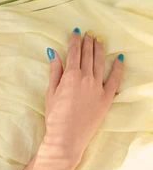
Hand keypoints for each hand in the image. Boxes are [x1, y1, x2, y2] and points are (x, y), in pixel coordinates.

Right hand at [44, 28, 123, 159]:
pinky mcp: (107, 97)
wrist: (67, 137)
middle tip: (88, 33)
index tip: (76, 32)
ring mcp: (98, 87)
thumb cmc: (55, 116)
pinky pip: (114, 79)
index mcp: (70, 76)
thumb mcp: (50, 92)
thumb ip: (55, 72)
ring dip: (99, 49)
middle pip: (87, 55)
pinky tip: (119, 58)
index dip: (74, 41)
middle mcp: (86, 78)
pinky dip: (117, 68)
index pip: (73, 53)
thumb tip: (54, 53)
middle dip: (87, 42)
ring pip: (99, 63)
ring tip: (98, 40)